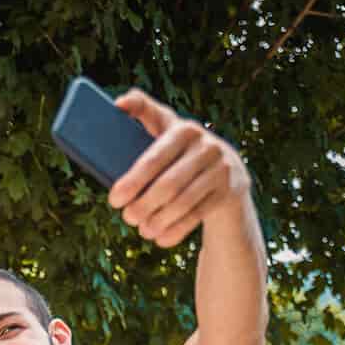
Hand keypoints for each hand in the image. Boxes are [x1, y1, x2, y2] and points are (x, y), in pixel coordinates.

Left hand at [109, 89, 251, 248]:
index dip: (133, 178)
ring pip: (183, 201)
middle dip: (143, 204)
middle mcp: (205, 145)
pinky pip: (197, 214)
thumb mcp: (166, 137)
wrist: (227, 175)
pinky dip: (176, 229)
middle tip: (127, 217)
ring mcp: (221, 167)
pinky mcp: (230, 189)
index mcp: (182, 129)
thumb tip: (118, 106)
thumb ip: (142, 120)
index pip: (153, 155)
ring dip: (159, 220)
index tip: (114, 199)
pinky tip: (161, 238)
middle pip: (167, 183)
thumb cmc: (179, 158)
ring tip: (143, 230)